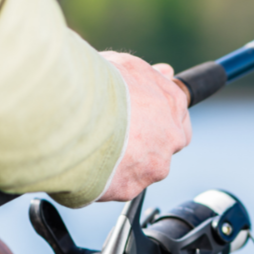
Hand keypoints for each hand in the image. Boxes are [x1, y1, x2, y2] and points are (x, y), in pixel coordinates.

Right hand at [98, 51, 191, 200]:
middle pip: (167, 146)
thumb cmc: (99, 85)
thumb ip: (151, 75)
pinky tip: (85, 164)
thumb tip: (167, 73)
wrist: (74, 114)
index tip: (143, 119)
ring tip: (94, 149)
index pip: (179, 117)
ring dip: (125, 162)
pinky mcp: (131, 187)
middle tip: (121, 137)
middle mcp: (171, 137)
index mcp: (173, 104)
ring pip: (143, 169)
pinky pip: (118, 185)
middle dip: (149, 145)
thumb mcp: (127, 66)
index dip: (159, 119)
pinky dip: (104, 178)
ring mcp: (154, 165)